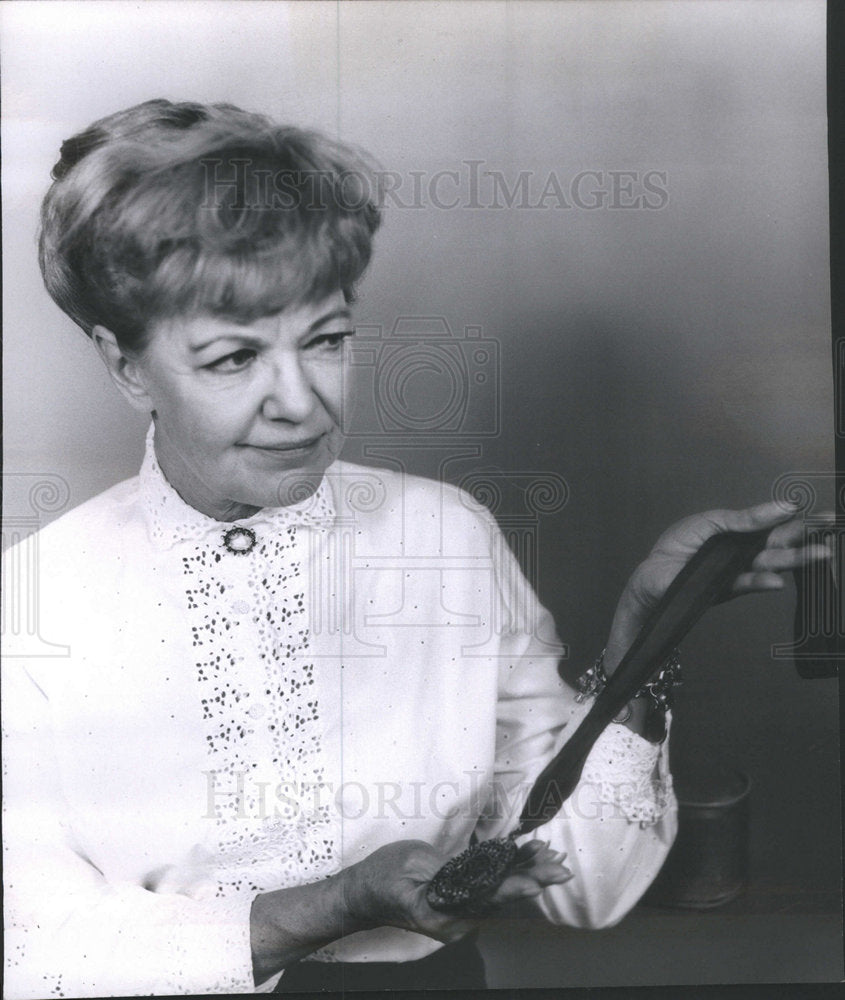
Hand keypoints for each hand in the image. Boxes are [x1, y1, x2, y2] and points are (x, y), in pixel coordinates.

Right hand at [345, 838, 571, 943]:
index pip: (486, 896)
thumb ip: (446, 870)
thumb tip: (478, 869)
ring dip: (526, 875)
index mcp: (443, 912)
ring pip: (499, 894)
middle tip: (561, 868)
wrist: (363, 895)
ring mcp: (459, 915)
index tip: (538, 881)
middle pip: (500, 897)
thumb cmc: (382, 877)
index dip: (513, 886)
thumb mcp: (411, 865)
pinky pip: (490, 890)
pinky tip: (529, 861)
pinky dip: (510, 874)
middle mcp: (457, 920)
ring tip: (554, 860)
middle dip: (532, 879)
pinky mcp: (460, 904)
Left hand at [606, 501, 832, 667]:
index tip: (830, 517)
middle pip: (784, 543)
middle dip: (809, 540)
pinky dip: (764, 580)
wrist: (654, 572)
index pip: (780, 523)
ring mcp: (741, 570)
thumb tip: (784, 506)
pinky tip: (778, 578)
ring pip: (773, 563)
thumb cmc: (679, 545)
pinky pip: (750, 582)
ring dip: (797, 560)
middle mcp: (748, 551)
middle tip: (831, 536)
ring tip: (820, 554)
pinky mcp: (729, 587)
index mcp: (745, 531)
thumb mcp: (713, 521)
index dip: (805, 520)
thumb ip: (748, 518)